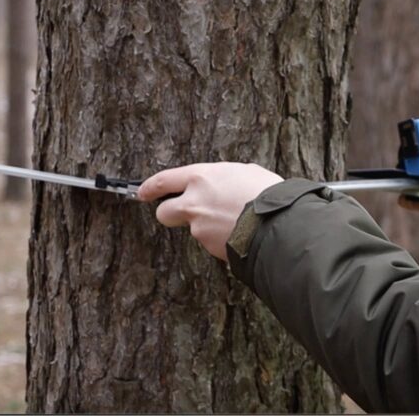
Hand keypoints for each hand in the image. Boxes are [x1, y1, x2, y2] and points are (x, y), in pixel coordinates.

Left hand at [138, 162, 283, 259]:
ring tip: (233, 221)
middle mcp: (193, 202)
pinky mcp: (209, 246)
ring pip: (193, 228)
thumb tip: (222, 184)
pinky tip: (238, 232)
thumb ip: (224, 178)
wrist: (276, 223)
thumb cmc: (265, 192)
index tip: (142, 192)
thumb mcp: (244, 172)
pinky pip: (210, 241)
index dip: (149, 187)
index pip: (163, 180)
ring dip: (206, 226)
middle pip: (164, 212)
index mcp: (201, 177)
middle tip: (183, 213)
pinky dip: (220, 238)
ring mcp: (199, 227)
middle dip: (170, 213)